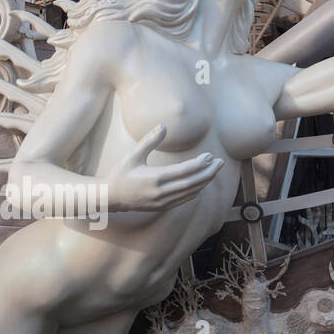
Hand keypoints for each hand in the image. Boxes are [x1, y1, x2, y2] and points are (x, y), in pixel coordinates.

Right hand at [104, 124, 224, 211]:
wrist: (111, 197)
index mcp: (155, 178)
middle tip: (221, 162)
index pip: (184, 171)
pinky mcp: (162, 207)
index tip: (210, 156)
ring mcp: (162, 202)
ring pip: (190, 192)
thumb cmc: (121, 173)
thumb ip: (149, 140)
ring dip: (205, 182)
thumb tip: (163, 126)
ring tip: (215, 170)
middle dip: (209, 173)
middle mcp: (161, 192)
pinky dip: (196, 190)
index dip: (200, 164)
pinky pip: (184, 199)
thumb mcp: (132, 155)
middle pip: (192, 183)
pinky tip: (202, 182)